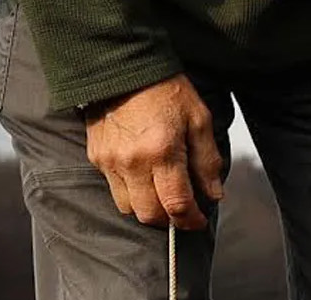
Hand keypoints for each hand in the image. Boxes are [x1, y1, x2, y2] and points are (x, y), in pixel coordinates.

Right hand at [84, 74, 224, 229]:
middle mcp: (132, 162)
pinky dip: (131, 192)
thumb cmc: (164, 91)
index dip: (192, 220)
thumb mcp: (199, 121)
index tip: (199, 220)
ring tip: (162, 195)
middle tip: (182, 211)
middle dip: (169, 220)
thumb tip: (213, 194)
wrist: (123, 69)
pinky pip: (114, 189)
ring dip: (148, 209)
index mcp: (162, 152)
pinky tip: (144, 178)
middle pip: (149, 215)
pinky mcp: (97, 158)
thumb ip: (207, 161)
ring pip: (128, 207)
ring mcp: (110, 162)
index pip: (176, 205)